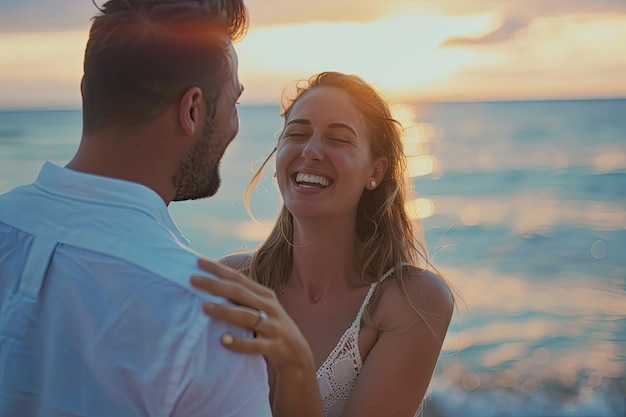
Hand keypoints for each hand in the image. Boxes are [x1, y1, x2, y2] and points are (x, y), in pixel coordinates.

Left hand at [190, 258, 314, 373]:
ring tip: (204, 307)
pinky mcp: (273, 347)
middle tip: (193, 280)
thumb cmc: (272, 328)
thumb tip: (213, 286)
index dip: (219, 269)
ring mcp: (272, 327)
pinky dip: (239, 342)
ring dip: (225, 311)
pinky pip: (254, 344)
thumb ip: (244, 298)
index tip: (199, 262)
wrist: (298, 355)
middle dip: (215, 285)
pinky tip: (223, 340)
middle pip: (239, 293)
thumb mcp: (263, 308)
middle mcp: (269, 307)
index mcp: (265, 295)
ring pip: (246, 316)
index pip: (239, 279)